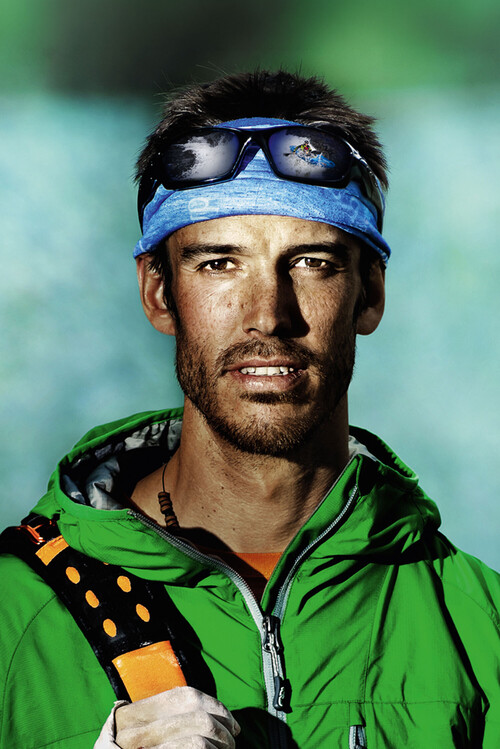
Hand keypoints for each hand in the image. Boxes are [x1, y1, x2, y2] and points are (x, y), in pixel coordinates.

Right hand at [114, 687, 240, 748]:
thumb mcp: (144, 736)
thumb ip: (168, 721)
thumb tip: (223, 723)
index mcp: (135, 714)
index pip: (186, 696)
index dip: (216, 708)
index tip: (232, 724)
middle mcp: (135, 730)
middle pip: (198, 716)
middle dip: (223, 730)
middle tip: (231, 742)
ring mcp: (145, 746)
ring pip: (200, 736)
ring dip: (220, 744)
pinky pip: (195, 748)